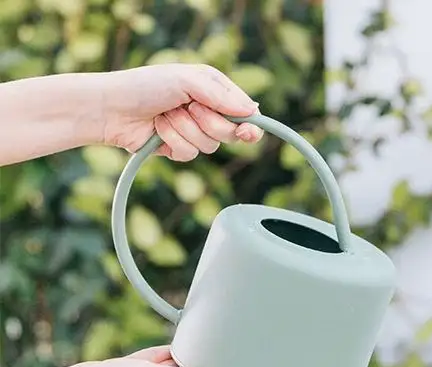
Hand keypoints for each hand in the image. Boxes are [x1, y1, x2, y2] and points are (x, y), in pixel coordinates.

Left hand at [100, 64, 263, 160]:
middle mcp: (207, 111)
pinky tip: (158, 130)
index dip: (249, 125)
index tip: (246, 131)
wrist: (112, 107)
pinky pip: (190, 155)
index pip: (245, 112)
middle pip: (230, 133)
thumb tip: (253, 110)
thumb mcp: (186, 81)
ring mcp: (193, 132)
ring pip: (209, 146)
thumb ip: (220, 96)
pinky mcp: (179, 149)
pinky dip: (172, 141)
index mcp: (213, 90)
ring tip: (165, 115)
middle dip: (208, 122)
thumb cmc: (145, 85)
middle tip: (188, 108)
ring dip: (184, 130)